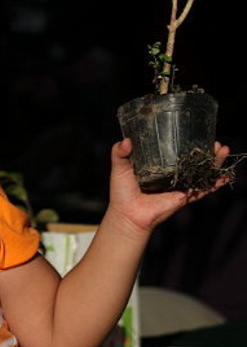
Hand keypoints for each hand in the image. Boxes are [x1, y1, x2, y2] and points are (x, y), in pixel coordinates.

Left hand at [108, 138, 232, 234]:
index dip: (188, 143)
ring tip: (223, 150)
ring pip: (203, 172)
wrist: (128, 214)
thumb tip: (126, 140)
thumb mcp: (119, 168)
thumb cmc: (122, 192)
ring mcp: (180, 186)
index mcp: (160, 167)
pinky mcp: (184, 197)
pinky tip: (226, 176)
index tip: (197, 133)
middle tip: (216, 141)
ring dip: (215, 162)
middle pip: (195, 161)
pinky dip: (215, 184)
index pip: (176, 152)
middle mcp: (173, 175)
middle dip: (207, 151)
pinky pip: (203, 190)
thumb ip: (119, 153)